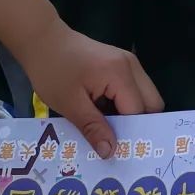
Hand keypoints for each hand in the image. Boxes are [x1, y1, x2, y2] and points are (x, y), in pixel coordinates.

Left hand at [17, 20, 162, 161]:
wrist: (43, 40)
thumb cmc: (53, 71)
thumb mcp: (70, 104)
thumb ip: (93, 127)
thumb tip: (110, 153)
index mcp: (120, 74)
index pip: (139, 111)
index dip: (131, 134)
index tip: (121, 155)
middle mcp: (132, 66)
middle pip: (152, 102)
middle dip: (139, 125)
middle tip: (119, 145)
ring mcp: (128, 62)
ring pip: (144, 96)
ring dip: (131, 115)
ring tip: (110, 133)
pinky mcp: (120, 64)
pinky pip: (132, 89)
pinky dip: (124, 105)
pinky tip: (105, 116)